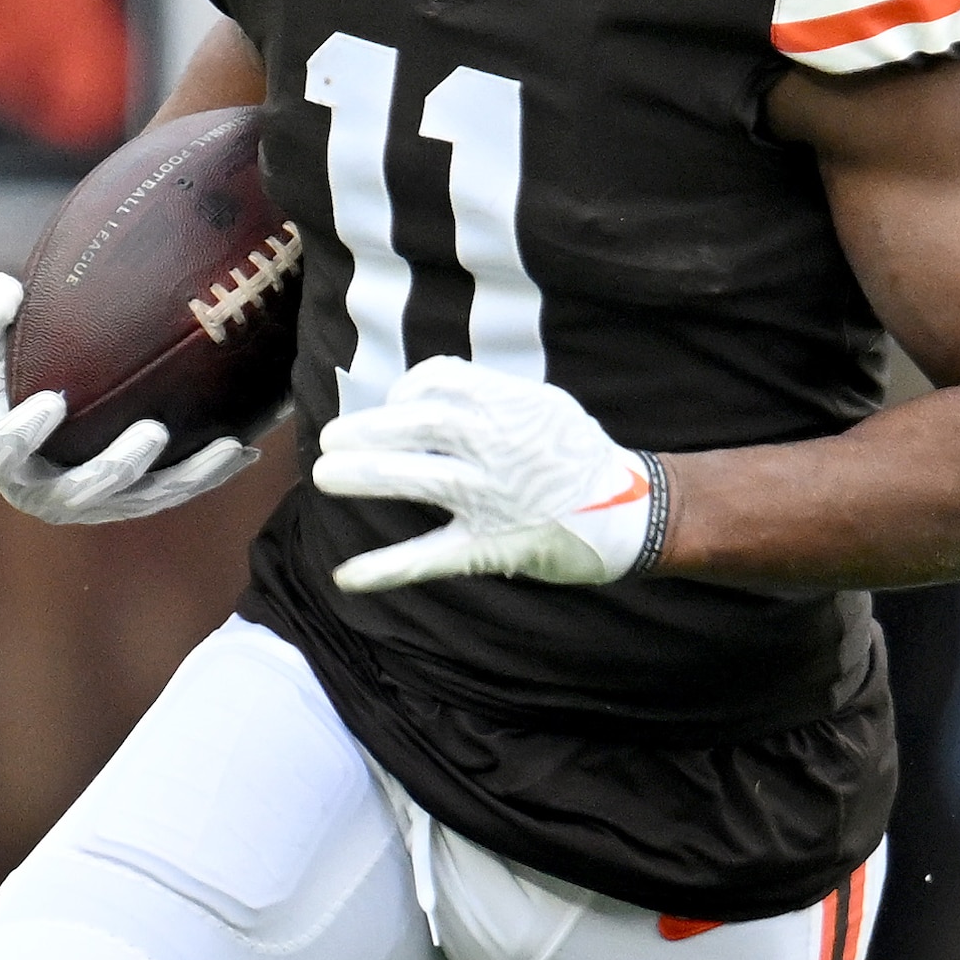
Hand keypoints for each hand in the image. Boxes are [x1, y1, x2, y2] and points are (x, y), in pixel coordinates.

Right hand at [0, 275, 257, 525]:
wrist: (35, 432)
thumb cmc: (9, 386)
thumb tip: (7, 287)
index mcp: (0, 455)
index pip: (4, 452)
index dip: (25, 434)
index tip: (52, 402)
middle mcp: (44, 491)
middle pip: (82, 490)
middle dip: (120, 466)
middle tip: (153, 430)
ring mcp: (91, 504)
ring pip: (141, 499)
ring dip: (185, 476)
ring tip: (223, 446)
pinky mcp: (127, 505)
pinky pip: (171, 494)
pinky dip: (208, 475)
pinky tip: (242, 451)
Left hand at [311, 357, 660, 593]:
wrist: (635, 511)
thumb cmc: (579, 456)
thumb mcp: (543, 405)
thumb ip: (489, 394)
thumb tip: (425, 385)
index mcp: (511, 404)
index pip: (437, 382)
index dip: (403, 392)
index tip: (392, 408)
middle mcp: (499, 446)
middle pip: (416, 425)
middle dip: (367, 430)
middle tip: (331, 441)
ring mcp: (494, 497)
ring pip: (417, 478)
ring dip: (364, 475)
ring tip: (324, 475)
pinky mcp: (493, 546)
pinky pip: (432, 557)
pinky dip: (386, 569)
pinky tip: (347, 577)